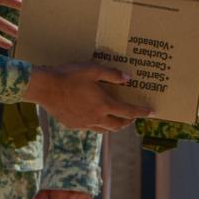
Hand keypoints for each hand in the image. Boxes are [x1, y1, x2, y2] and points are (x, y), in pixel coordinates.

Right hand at [24, 62, 148, 131]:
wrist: (45, 88)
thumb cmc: (69, 76)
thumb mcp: (93, 70)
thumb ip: (112, 75)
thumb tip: (128, 79)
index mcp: (104, 105)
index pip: (129, 112)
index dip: (142, 112)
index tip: (152, 113)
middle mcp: (96, 118)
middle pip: (118, 125)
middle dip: (128, 122)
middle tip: (132, 116)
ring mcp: (84, 124)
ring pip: (105, 129)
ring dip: (114, 124)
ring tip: (115, 117)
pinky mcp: (74, 125)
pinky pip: (91, 128)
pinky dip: (98, 124)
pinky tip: (95, 116)